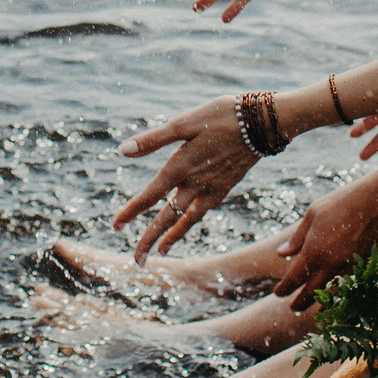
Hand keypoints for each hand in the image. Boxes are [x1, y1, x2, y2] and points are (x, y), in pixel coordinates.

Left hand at [112, 96, 258, 260]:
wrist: (262, 123)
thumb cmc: (220, 116)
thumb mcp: (183, 122)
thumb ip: (153, 140)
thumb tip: (122, 151)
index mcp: (180, 166)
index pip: (150, 195)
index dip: (131, 212)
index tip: (115, 227)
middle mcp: (195, 183)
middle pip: (168, 217)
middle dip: (150, 239)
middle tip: (137, 261)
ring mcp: (212, 188)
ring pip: (187, 219)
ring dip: (171, 237)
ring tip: (160, 252)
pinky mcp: (225, 187)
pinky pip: (204, 210)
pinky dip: (192, 222)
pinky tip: (186, 224)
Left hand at [271, 187, 377, 309]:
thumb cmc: (343, 202)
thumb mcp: (313, 214)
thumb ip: (297, 238)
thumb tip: (281, 255)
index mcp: (314, 251)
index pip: (293, 279)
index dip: (283, 289)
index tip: (277, 293)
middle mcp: (331, 265)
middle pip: (311, 293)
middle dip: (299, 302)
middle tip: (292, 307)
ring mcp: (351, 269)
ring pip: (332, 295)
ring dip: (320, 303)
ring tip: (313, 307)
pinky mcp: (366, 269)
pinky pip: (351, 288)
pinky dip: (342, 295)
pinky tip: (336, 295)